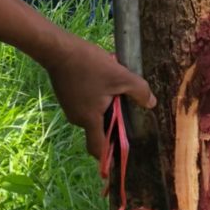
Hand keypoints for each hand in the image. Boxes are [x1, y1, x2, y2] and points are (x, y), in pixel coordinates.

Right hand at [46, 34, 155, 158]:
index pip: (98, 148)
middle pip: (99, 127)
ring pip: (93, 112)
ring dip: (104, 103)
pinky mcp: (66, 96)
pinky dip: (95, 95)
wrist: (58, 49)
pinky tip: (99, 76)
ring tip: (111, 83)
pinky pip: (85, 102)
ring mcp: (69, 106)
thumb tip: (151, 103)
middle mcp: (76, 118)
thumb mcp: (120, 76)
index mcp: (89, 119)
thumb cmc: (89, 65)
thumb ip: (139, 91)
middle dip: (112, 118)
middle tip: (123, 101)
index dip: (108, 157)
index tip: (119, 160)